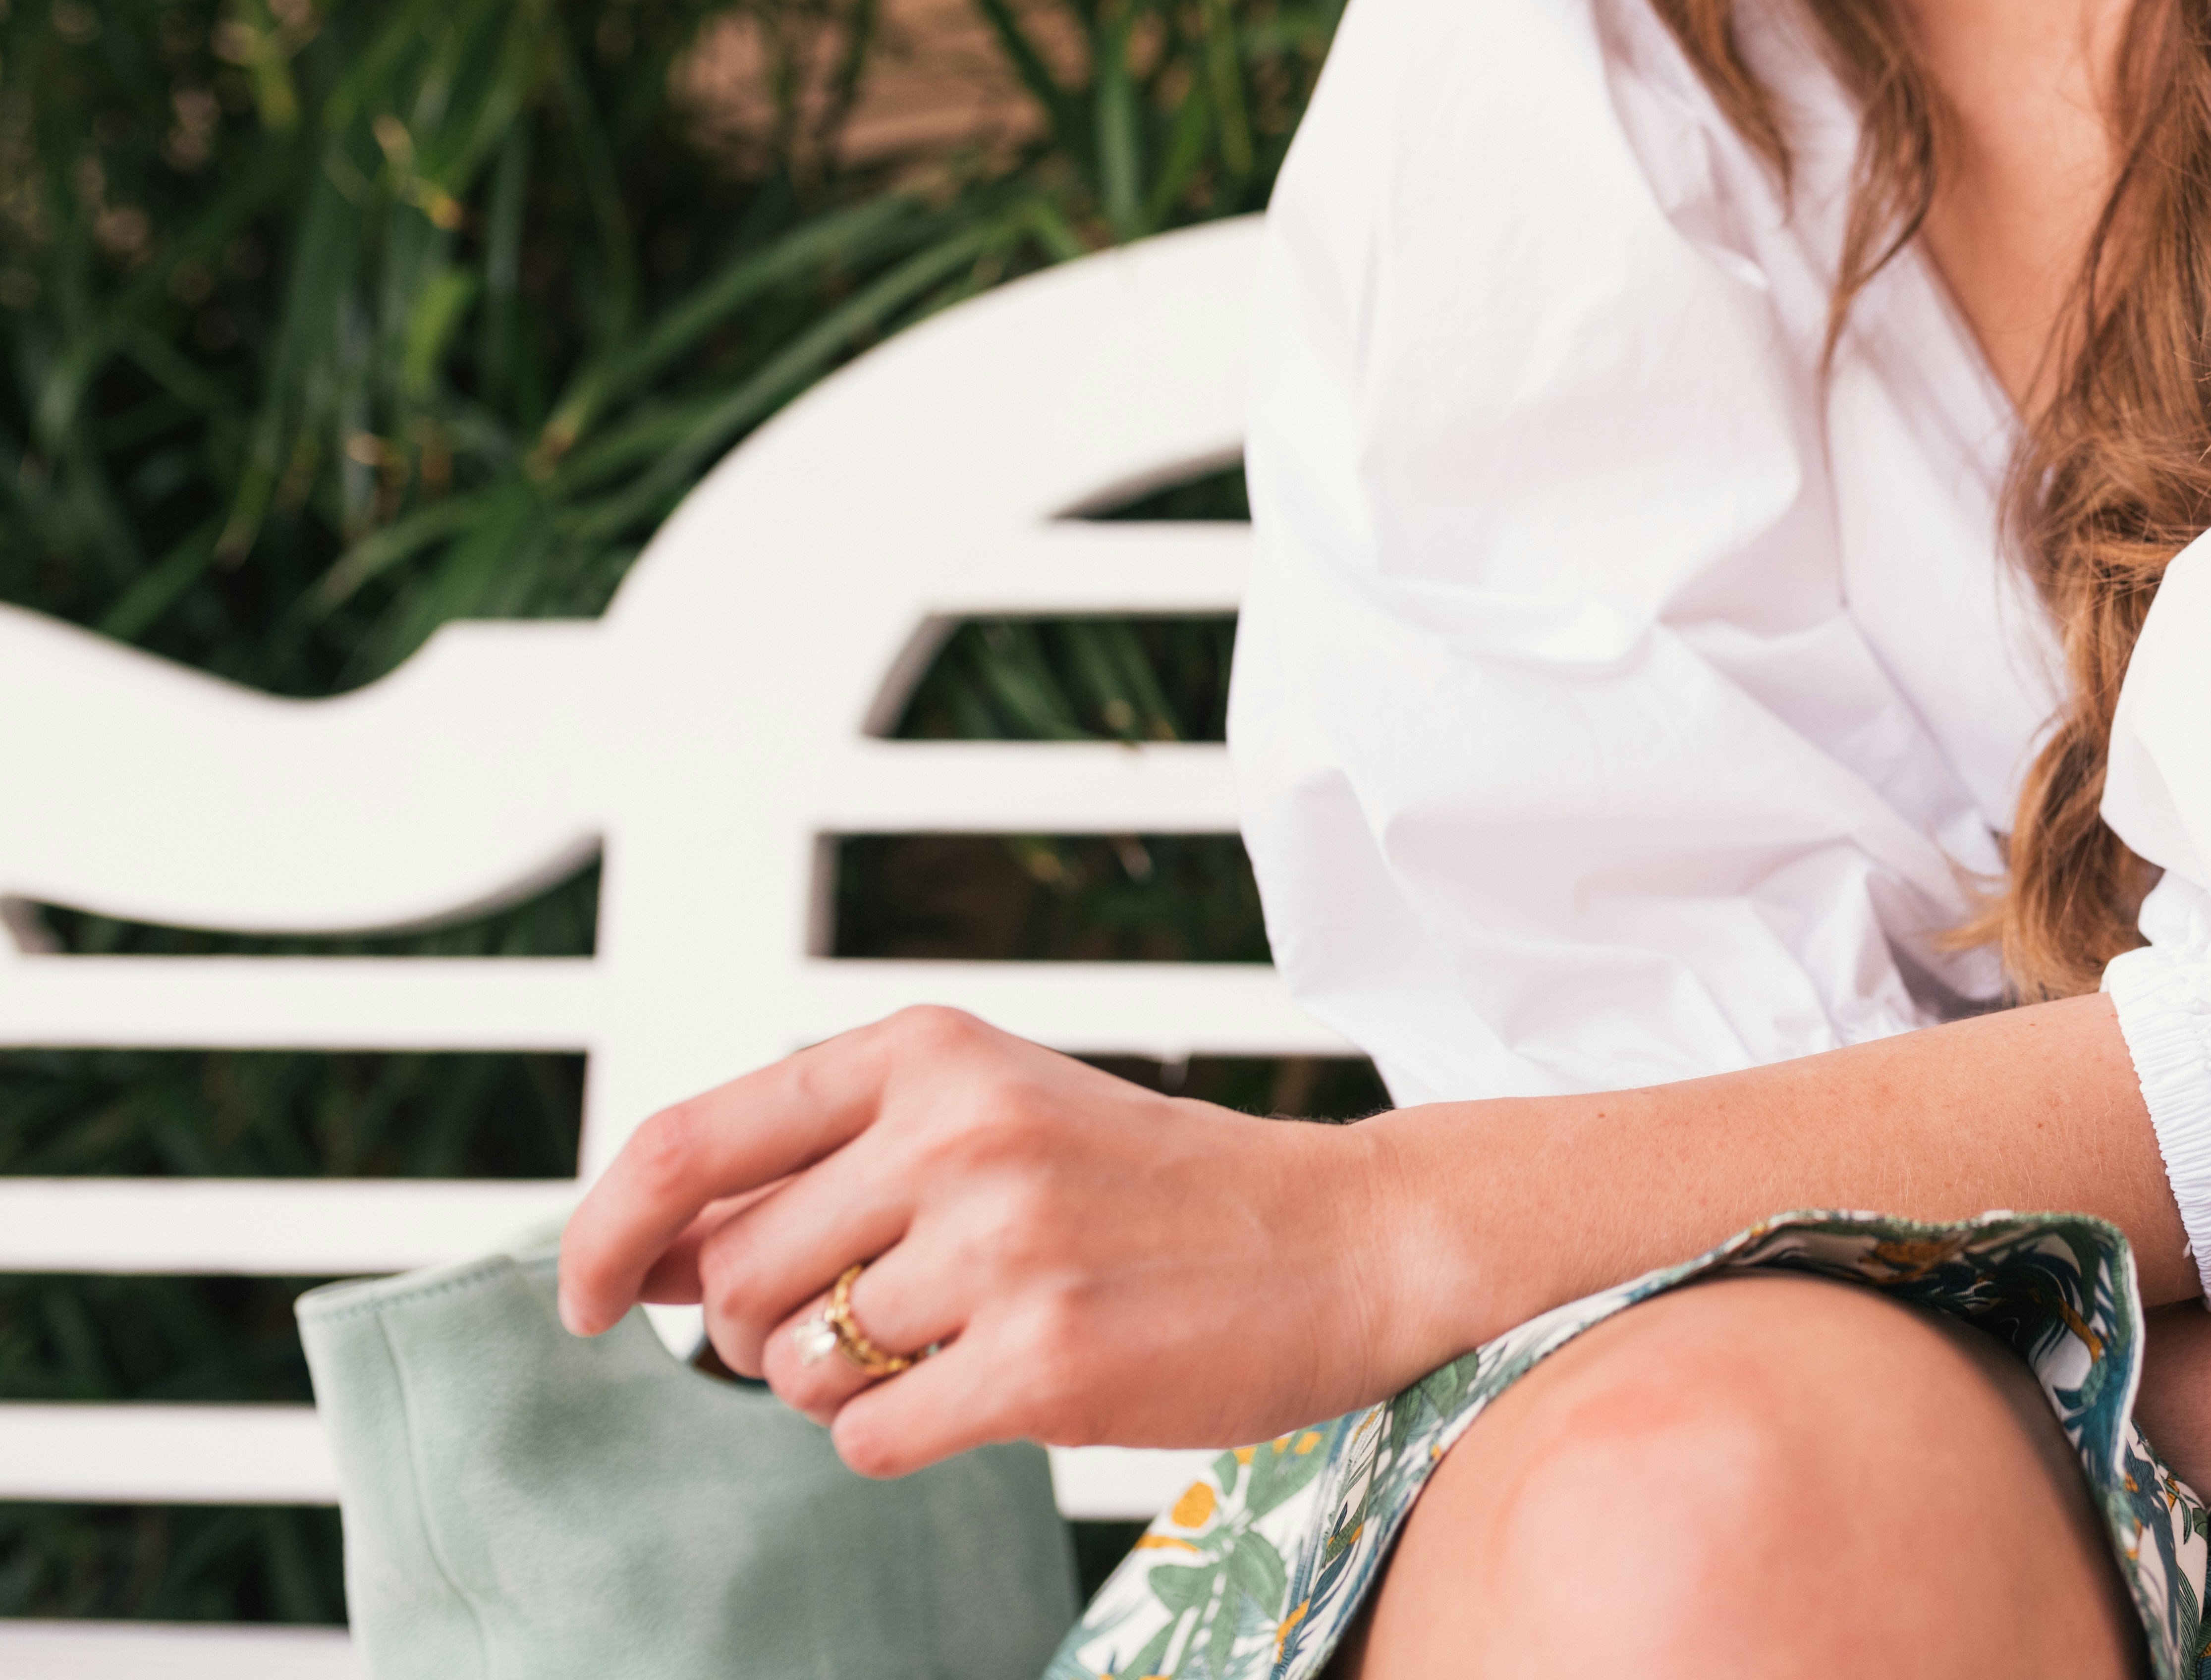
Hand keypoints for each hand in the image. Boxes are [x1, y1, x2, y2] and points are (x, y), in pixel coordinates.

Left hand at [557, 1006, 1397, 1474]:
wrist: (1341, 1238)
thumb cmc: (1149, 1186)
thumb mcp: (991, 1112)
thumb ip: (827, 1160)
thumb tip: (649, 1253)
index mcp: (931, 1054)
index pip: (688, 1141)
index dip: (603, 1233)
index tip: (585, 1300)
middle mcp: (959, 1133)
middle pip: (733, 1277)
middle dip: (769, 1324)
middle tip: (880, 1316)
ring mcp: (1003, 1248)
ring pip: (791, 1367)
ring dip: (842, 1384)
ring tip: (959, 1342)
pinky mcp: (1042, 1362)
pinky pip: (866, 1440)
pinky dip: (900, 1438)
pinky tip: (992, 1392)